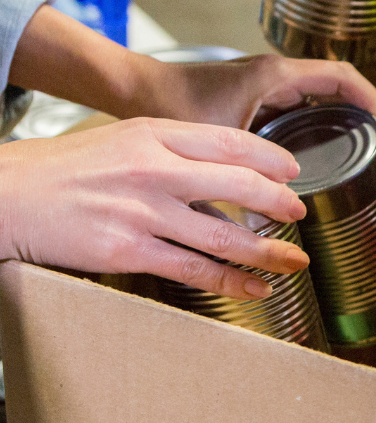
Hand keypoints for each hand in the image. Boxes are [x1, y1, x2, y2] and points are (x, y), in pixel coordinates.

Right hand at [0, 119, 310, 299]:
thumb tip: (222, 170)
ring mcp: (142, 212)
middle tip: (299, 213)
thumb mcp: (119, 141)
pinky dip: (233, 283)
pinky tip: (256, 289)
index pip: (228, 141)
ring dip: (268, 251)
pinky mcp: (129, 250)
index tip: (293, 171)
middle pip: (237, 184)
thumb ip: (170, 151)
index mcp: (152, 134)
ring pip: (224, 235)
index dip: (270, 156)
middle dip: (279, 202)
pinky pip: (195, 270)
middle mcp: (152, 169)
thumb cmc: (61, 170)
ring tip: (294, 260)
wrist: (5, 197)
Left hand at [8, 9, 375, 171]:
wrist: (135, 90)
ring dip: (354, 123)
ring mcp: (271, 86)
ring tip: (371, 159)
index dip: (375, 106)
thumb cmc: (169, 105)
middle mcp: (278, 75)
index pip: (345, 79)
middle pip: (345, 90)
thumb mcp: (212, 142)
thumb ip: (242, 173)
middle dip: (374, 120)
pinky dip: (330, 127)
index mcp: (276, 75)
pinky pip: (309, 108)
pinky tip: (333, 157)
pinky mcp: (261, 98)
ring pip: (328, 99)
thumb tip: (275, 211)